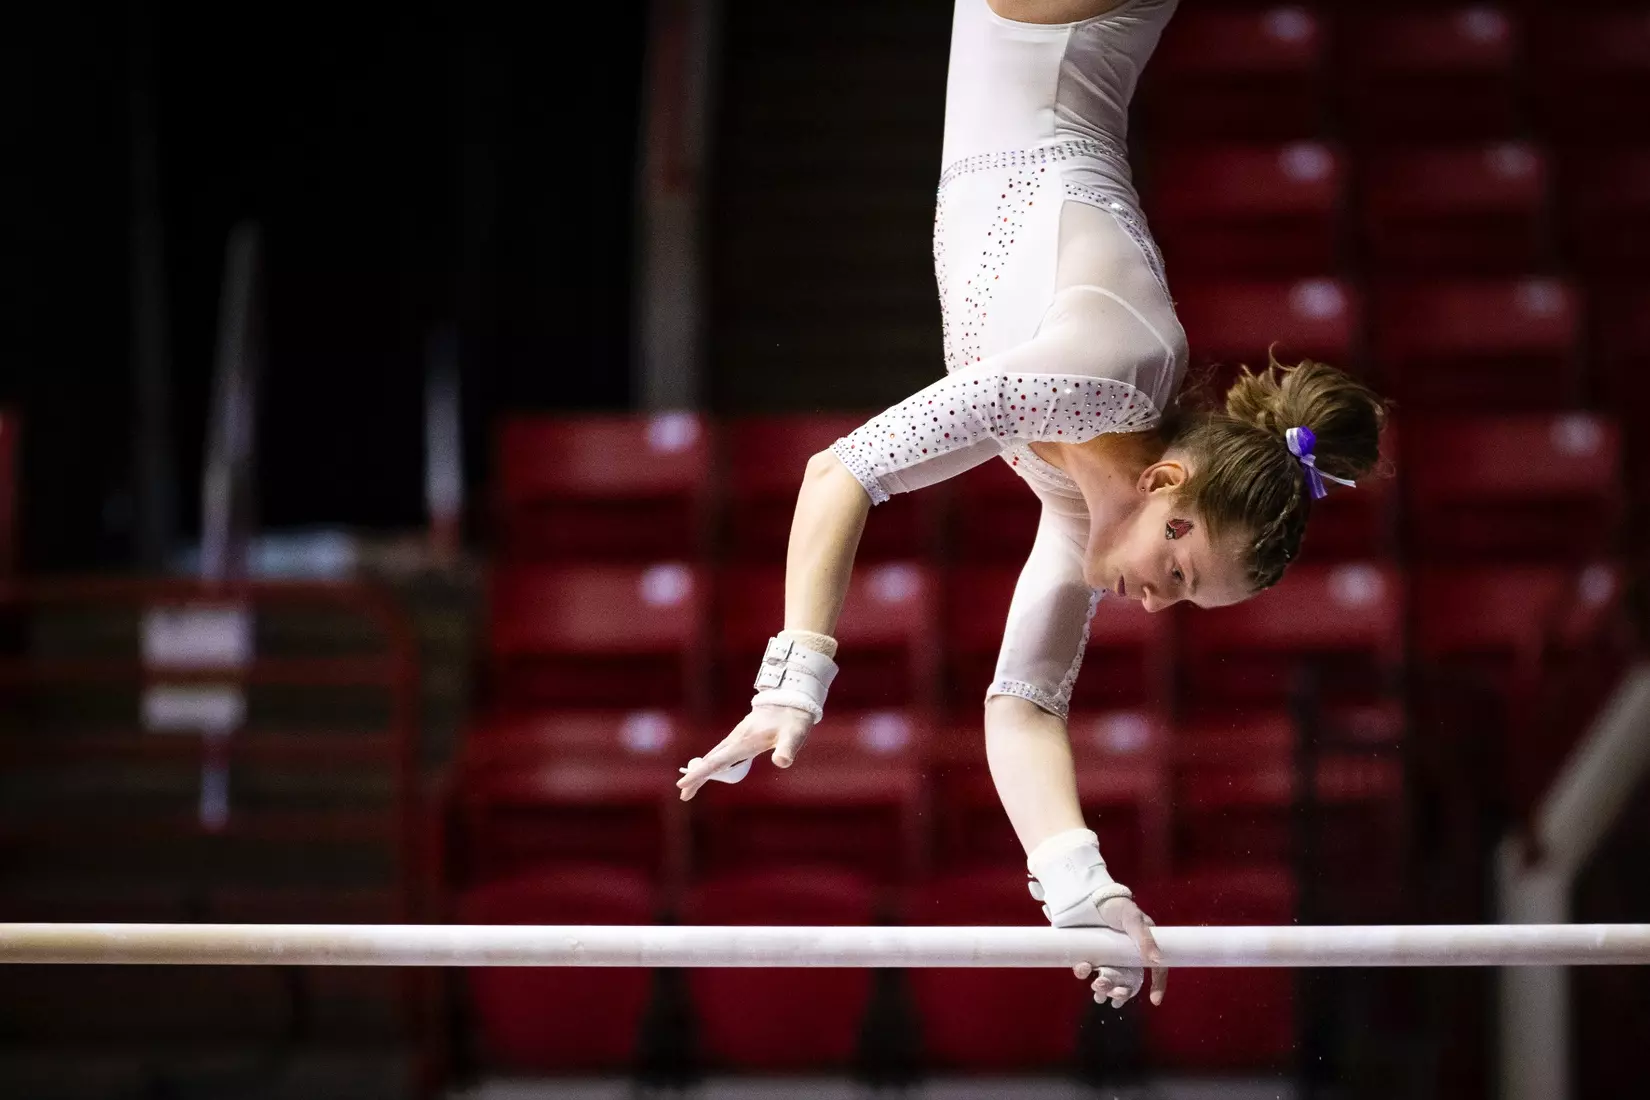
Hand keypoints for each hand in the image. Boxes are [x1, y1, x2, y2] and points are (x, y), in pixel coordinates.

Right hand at [676, 703, 813, 800]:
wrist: (791, 696)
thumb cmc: (793, 718)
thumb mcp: (794, 735)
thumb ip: (788, 749)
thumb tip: (782, 762)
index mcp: (745, 743)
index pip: (717, 762)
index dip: (699, 774)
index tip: (682, 784)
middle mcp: (736, 740)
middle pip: (710, 761)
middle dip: (696, 777)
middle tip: (683, 795)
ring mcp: (737, 737)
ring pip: (714, 756)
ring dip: (702, 771)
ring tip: (691, 787)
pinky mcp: (741, 736)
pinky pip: (721, 753)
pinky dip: (712, 764)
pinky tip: (711, 770)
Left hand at [1071, 896, 1166, 1007]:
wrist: (1090, 897)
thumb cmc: (1117, 906)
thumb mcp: (1133, 919)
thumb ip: (1144, 938)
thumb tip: (1156, 960)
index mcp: (1143, 947)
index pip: (1156, 969)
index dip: (1158, 985)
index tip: (1155, 1000)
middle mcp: (1126, 957)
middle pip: (1128, 982)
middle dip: (1121, 992)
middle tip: (1115, 995)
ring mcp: (1107, 958)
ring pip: (1107, 981)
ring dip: (1102, 988)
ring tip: (1097, 986)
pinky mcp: (1089, 956)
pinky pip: (1087, 970)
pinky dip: (1083, 972)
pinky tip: (1082, 968)